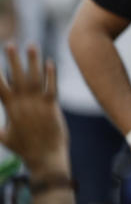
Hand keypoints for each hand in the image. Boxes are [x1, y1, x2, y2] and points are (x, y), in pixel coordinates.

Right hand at [0, 43, 68, 175]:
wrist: (45, 158)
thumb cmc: (24, 149)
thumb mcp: (4, 138)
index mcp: (10, 110)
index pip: (0, 87)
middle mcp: (23, 104)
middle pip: (17, 77)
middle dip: (13, 60)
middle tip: (10, 44)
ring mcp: (38, 104)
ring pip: (35, 78)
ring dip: (33, 61)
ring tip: (31, 45)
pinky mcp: (52, 106)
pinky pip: (51, 86)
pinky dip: (50, 74)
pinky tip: (50, 62)